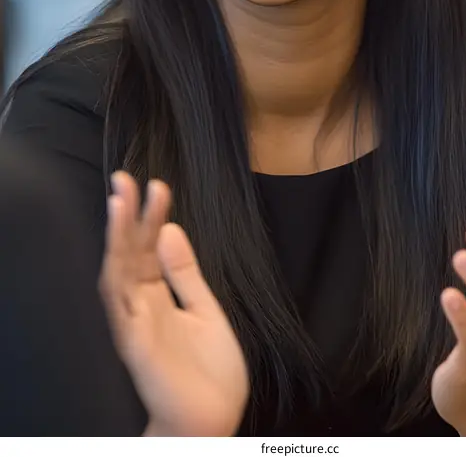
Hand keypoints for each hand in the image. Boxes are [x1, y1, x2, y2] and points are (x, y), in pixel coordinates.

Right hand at [99, 172, 248, 436]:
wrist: (213, 423)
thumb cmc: (209, 373)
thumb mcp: (205, 310)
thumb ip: (186, 273)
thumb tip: (171, 229)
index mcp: (160, 296)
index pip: (150, 247)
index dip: (152, 216)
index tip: (158, 186)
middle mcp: (142, 306)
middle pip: (130, 253)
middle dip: (128, 215)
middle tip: (126, 178)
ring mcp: (135, 324)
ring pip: (118, 272)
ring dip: (117, 236)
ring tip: (119, 199)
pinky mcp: (135, 345)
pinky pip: (119, 307)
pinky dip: (116, 278)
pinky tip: (116, 252)